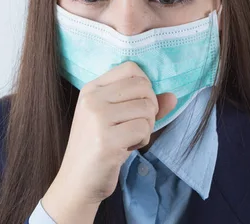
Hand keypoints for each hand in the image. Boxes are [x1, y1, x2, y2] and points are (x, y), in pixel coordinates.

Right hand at [42, 61, 176, 222]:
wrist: (76, 181)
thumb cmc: (98, 147)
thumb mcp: (115, 118)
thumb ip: (142, 104)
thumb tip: (172, 96)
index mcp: (92, 88)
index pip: (130, 68)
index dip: (145, 85)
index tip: (138, 104)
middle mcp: (93, 99)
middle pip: (143, 87)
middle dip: (150, 107)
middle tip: (137, 124)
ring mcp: (98, 118)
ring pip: (146, 108)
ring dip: (147, 126)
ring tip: (130, 137)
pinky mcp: (107, 140)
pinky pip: (144, 129)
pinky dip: (143, 140)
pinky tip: (128, 147)